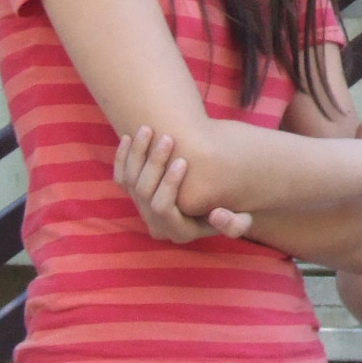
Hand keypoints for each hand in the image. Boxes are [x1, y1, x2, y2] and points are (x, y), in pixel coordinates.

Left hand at [112, 127, 251, 243]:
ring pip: (129, 180)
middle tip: (167, 138)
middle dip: (154, 163)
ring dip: (138, 153)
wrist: (213, 197)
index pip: (162, 209)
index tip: (183, 160)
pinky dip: (122, 156)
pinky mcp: (135, 196)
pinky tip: (129, 136)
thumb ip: (235, 224)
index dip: (168, 184)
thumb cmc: (229, 206)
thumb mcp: (240, 219)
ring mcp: (143, 209)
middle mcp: (156, 223)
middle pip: (143, 192)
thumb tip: (216, 214)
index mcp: (177, 232)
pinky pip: (121, 176)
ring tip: (149, 130)